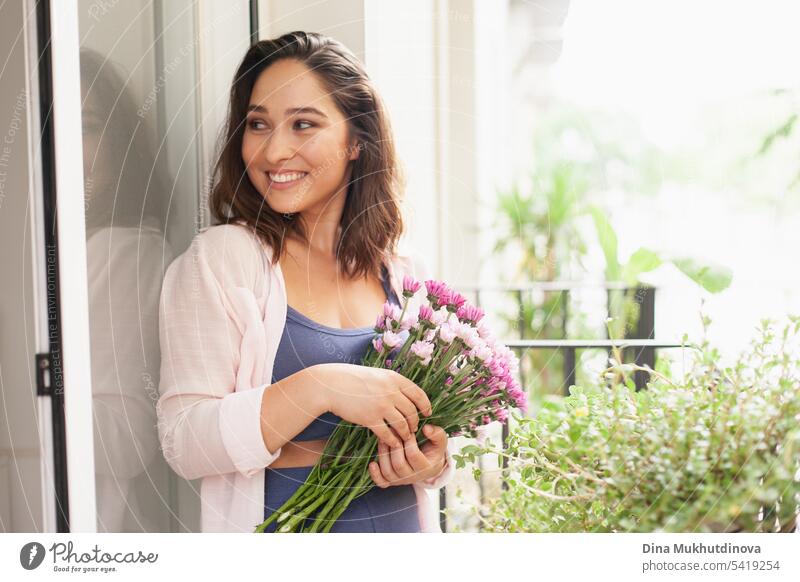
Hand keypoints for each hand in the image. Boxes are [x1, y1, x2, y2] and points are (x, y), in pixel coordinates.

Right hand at [315, 363, 431, 447]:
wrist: (331, 385)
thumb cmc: (352, 379)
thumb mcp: (377, 375)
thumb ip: (392, 383)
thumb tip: (407, 394)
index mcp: (394, 378)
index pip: (419, 394)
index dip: (426, 405)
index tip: (427, 413)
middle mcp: (391, 391)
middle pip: (412, 412)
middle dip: (415, 423)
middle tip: (413, 428)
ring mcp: (381, 405)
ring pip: (402, 425)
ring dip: (405, 433)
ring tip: (404, 437)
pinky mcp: (370, 418)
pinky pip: (387, 434)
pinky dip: (392, 441)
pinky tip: (392, 443)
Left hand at [368, 424, 447, 486]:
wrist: (430, 464)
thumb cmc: (433, 450)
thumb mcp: (440, 441)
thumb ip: (437, 434)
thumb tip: (426, 428)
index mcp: (426, 468)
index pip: (413, 455)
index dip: (408, 441)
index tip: (408, 430)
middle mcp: (413, 477)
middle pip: (398, 464)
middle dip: (394, 446)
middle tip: (392, 431)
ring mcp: (401, 481)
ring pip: (388, 471)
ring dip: (383, 454)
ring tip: (383, 439)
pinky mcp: (392, 482)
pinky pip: (382, 482)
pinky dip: (375, 474)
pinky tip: (372, 463)